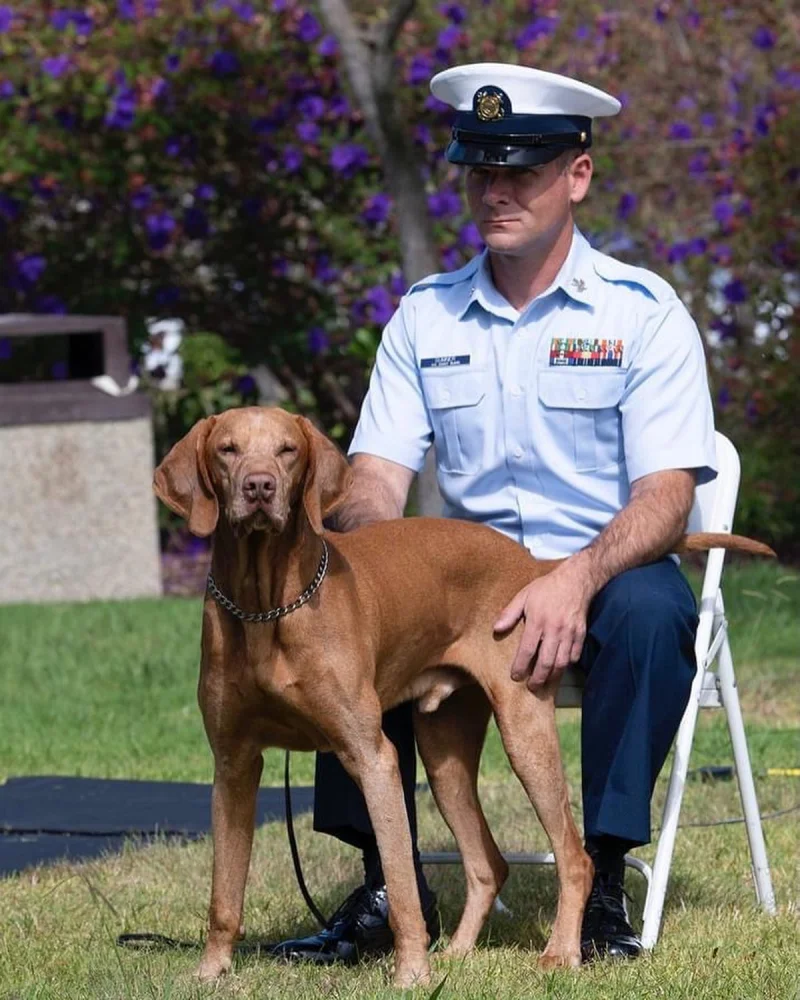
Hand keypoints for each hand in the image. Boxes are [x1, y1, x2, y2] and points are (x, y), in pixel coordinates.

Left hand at [494, 562, 594, 690]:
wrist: (576, 580)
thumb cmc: (546, 588)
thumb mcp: (524, 595)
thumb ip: (509, 613)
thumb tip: (496, 629)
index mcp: (537, 620)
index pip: (527, 650)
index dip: (520, 666)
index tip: (515, 676)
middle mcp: (554, 629)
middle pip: (546, 661)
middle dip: (538, 678)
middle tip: (531, 687)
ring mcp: (570, 633)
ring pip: (561, 662)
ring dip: (552, 676)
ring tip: (544, 682)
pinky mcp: (581, 634)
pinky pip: (574, 656)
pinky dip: (567, 665)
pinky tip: (559, 668)